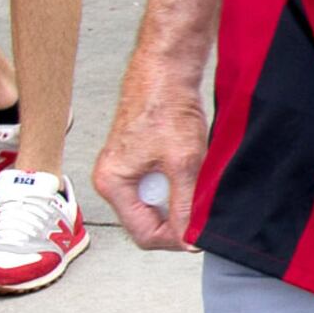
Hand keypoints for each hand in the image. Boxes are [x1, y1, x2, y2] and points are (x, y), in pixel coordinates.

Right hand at [93, 74, 207, 252]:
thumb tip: (189, 239)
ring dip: (179, 201)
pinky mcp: (138, 160)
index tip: (199, 237)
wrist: (166, 72)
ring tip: (195, 182)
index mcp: (113, 183)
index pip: (143, 234)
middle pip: (147, 222)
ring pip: (156, 204)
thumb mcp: (183, 164)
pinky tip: (190, 171)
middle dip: (177, 220)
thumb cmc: (166, 107)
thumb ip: (185, 205)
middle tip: (201, 209)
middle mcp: (112, 179)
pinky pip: (158, 186)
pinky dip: (177, 185)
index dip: (175, 240)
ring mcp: (124, 170)